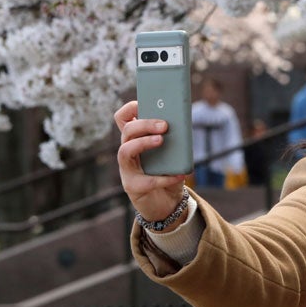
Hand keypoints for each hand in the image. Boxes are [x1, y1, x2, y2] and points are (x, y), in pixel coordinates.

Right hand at [115, 101, 188, 225]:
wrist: (167, 203)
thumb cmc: (169, 172)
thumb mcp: (173, 153)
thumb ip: (174, 139)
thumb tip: (182, 123)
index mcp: (136, 139)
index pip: (123, 119)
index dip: (129, 108)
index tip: (142, 103)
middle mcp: (127, 152)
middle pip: (127, 131)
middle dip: (144, 124)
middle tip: (164, 125)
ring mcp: (127, 170)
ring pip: (125, 151)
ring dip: (143, 143)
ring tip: (162, 140)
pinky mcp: (133, 187)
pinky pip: (147, 180)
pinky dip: (166, 177)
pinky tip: (181, 174)